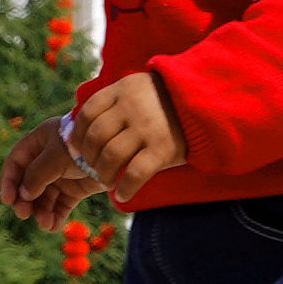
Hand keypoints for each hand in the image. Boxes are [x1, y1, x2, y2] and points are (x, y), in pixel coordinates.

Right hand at [0, 112, 90, 225]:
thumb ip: (36, 175)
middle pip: (27, 184)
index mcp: (39, 144)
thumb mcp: (55, 156)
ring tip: (45, 223)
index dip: (9, 181)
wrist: (116, 152)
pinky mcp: (75, 190)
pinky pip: (60, 206)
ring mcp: (61, 176)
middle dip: (25, 201)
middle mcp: (47, 160)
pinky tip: (53, 226)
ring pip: (43, 199)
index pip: (16, 163)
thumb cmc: (82, 146)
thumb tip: (23, 195)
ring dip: (41, 212)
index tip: (8, 200)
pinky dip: (55, 217)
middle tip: (24, 214)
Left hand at [65, 72, 186, 201]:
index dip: (77, 134)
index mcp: (122, 90)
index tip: (77, 148)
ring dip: (103, 174)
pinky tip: (121, 195)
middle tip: (92, 168)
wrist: (205, 103)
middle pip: (95, 136)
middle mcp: (131, 107)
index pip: (87, 112)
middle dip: (88, 157)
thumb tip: (82, 126)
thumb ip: (113, 101)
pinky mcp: (162, 149)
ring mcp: (147, 128)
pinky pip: (135, 173)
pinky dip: (125, 188)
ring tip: (106, 182)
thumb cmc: (165, 101)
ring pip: (111, 156)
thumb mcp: (137, 88)